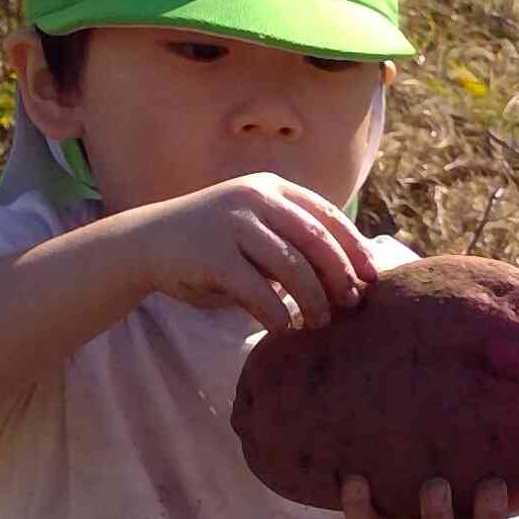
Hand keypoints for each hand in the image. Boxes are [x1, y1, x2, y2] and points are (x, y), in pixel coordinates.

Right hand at [116, 173, 377, 333]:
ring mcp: (231, 223)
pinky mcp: (210, 254)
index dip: (354, 246)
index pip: (327, 215)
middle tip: (351, 304)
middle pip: (316, 239)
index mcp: (272, 189)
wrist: (146, 242)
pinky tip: (284, 329)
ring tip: (320, 322)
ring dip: (312, 298)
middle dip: (340, 275)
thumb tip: (352, 274)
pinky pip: (255, 289)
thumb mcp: (256, 231)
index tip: (372, 276)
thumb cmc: (214, 244)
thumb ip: (292, 241)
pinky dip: (276, 312)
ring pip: (291, 265)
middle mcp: (254, 198)